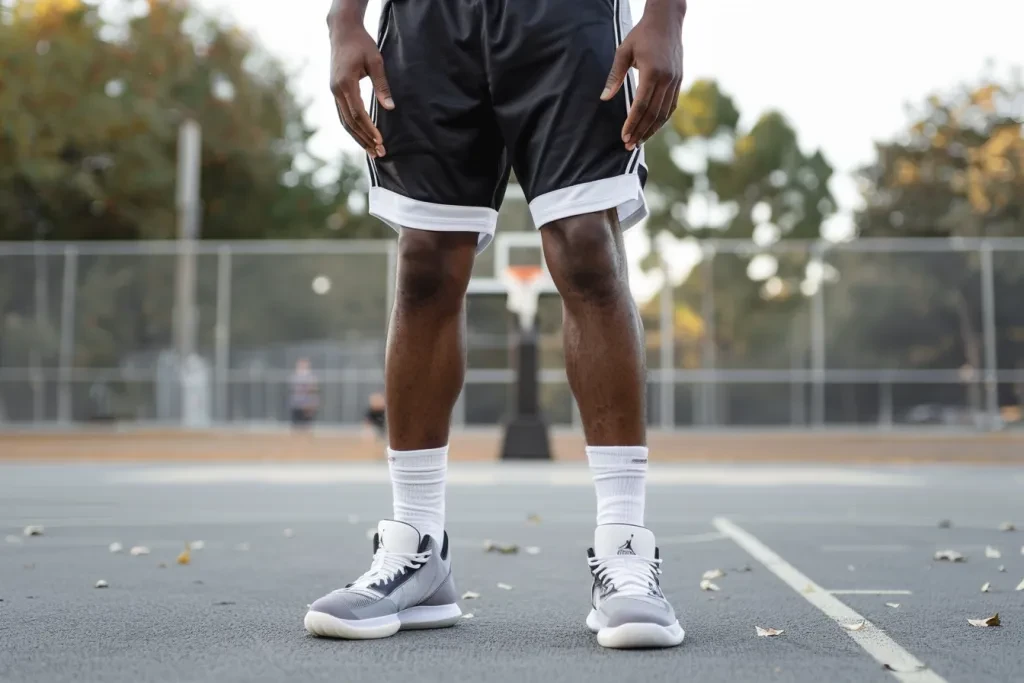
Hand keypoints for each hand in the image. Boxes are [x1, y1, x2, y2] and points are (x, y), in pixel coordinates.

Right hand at [329, 19, 393, 157]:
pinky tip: (362, 137)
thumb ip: (382, 85)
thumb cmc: (362, 44)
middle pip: (350, 122)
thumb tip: (390, 108)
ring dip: (358, 137)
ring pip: (345, 121)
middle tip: (379, 153)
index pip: (358, 113)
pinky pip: (343, 115)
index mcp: (345, 83)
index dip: (369, 129)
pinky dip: (353, 128)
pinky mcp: (335, 91)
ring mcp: (333, 91)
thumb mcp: (376, 61)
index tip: (380, 141)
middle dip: (365, 139)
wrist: (342, 31)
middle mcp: (336, 90)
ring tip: (372, 151)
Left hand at [601, 4, 683, 150]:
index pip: (641, 105)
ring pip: (664, 113)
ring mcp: (675, 81)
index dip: (632, 123)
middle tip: (628, 145)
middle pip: (653, 114)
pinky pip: (671, 106)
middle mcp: (667, 79)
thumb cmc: (641, 35)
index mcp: (652, 72)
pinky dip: (662, 119)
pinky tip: (652, 128)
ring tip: (639, 141)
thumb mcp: (623, 52)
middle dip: (640, 131)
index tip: (624, 136)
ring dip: (651, 129)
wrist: (667, 21)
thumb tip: (604, 98)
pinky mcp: (679, 81)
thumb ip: (614, 76)